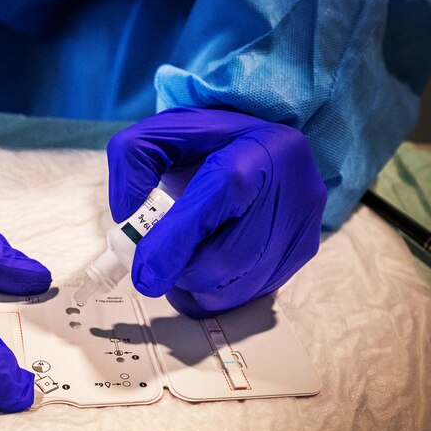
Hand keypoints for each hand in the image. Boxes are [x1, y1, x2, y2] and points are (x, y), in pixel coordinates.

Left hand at [107, 107, 325, 317]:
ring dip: (193, 285)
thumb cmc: (207, 145)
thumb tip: (128, 215)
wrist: (260, 147)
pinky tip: (203, 265)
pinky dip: (213, 292)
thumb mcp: (162, 134)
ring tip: (181, 257)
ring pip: (235, 288)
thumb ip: (132, 163)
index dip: (176, 241)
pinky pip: (247, 296)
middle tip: (157, 259)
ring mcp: (301, 225)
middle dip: (179, 270)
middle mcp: (291, 188)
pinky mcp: (302, 254)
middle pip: (226, 258)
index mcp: (256, 149)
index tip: (143, 272)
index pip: (219, 196)